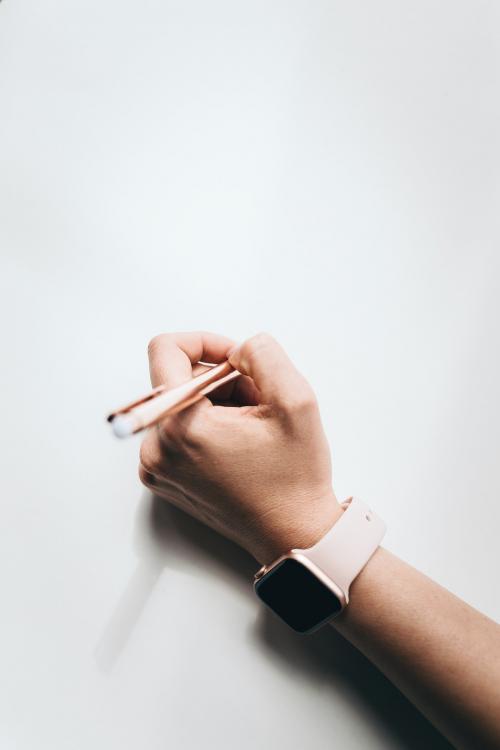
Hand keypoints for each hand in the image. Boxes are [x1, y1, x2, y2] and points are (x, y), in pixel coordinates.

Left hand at [138, 331, 341, 562]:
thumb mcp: (296, 401)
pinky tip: (241, 445)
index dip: (206, 343)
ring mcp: (155, 467)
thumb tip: (235, 349)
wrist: (293, 536)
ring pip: (181, 403)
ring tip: (254, 429)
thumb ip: (263, 353)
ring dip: (219, 403)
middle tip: (259, 405)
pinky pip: (178, 429)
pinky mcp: (163, 478)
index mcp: (180, 427)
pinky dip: (209, 425)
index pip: (166, 350)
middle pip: (179, 380)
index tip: (238, 361)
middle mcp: (155, 448)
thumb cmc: (295, 477)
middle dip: (222, 381)